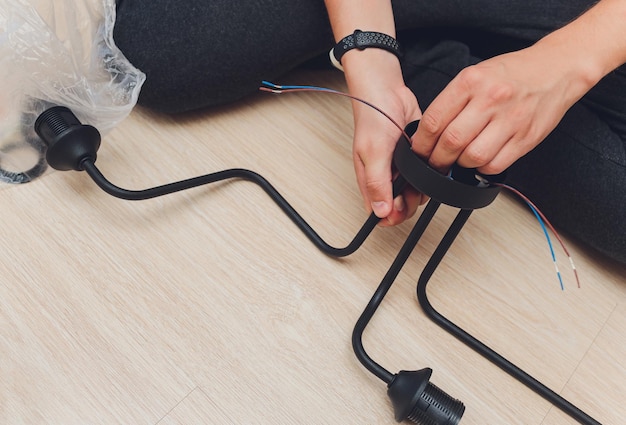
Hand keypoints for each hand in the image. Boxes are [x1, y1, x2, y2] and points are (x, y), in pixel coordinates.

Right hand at [343, 49, 424, 225]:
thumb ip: (377, 183)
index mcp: (370, 180)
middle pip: (400, 206)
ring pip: (416, 192)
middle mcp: (385, 177)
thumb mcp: (373, 153)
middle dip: (410, 201)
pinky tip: (427, 162)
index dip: (392, 216)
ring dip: (422, 186)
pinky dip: (429, 171)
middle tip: (414, 187)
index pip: (379, 212)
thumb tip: (380, 212)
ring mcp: (400, 169)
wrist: (387, 91)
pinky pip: (425, 174)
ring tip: (420, 170)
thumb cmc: (372, 118)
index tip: (402, 209)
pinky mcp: (415, 158)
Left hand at [412, 43, 592, 174]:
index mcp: (470, 81)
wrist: (556, 69)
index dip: (421, 143)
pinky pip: (495, 165)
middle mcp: (490, 99)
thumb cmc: (512, 73)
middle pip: (450, 142)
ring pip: (472, 157)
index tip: (419, 152)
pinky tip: (481, 159)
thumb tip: (428, 134)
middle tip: (435, 162)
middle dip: (437, 159)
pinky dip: (482, 168)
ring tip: (460, 159)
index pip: (433, 121)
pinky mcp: (525, 138)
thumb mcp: (475, 75)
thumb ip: (452, 101)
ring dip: (460, 165)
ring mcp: (510, 119)